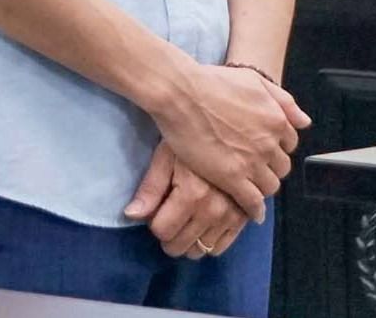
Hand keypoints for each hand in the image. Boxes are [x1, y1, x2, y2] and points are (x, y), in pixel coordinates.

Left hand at [124, 141, 247, 258]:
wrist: (226, 125)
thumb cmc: (188, 138)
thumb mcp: (165, 157)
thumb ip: (150, 188)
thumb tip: (130, 216)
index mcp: (192, 195)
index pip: (162, 231)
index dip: (154, 223)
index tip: (157, 210)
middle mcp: (214, 210)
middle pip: (180, 245)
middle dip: (170, 235)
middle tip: (170, 217)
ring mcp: (231, 216)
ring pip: (201, 249)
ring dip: (189, 240)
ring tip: (186, 219)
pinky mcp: (244, 218)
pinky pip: (223, 246)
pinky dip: (210, 241)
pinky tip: (204, 225)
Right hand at [144, 62, 306, 222]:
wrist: (181, 93)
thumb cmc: (212, 81)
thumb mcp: (253, 80)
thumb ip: (282, 100)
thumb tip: (305, 122)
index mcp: (276, 119)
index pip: (289, 144)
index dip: (276, 147)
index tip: (264, 150)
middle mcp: (269, 142)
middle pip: (281, 167)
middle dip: (270, 167)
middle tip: (254, 168)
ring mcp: (252, 162)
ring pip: (270, 186)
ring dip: (262, 187)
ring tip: (249, 187)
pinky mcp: (232, 177)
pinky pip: (252, 201)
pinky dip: (254, 210)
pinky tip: (251, 213)